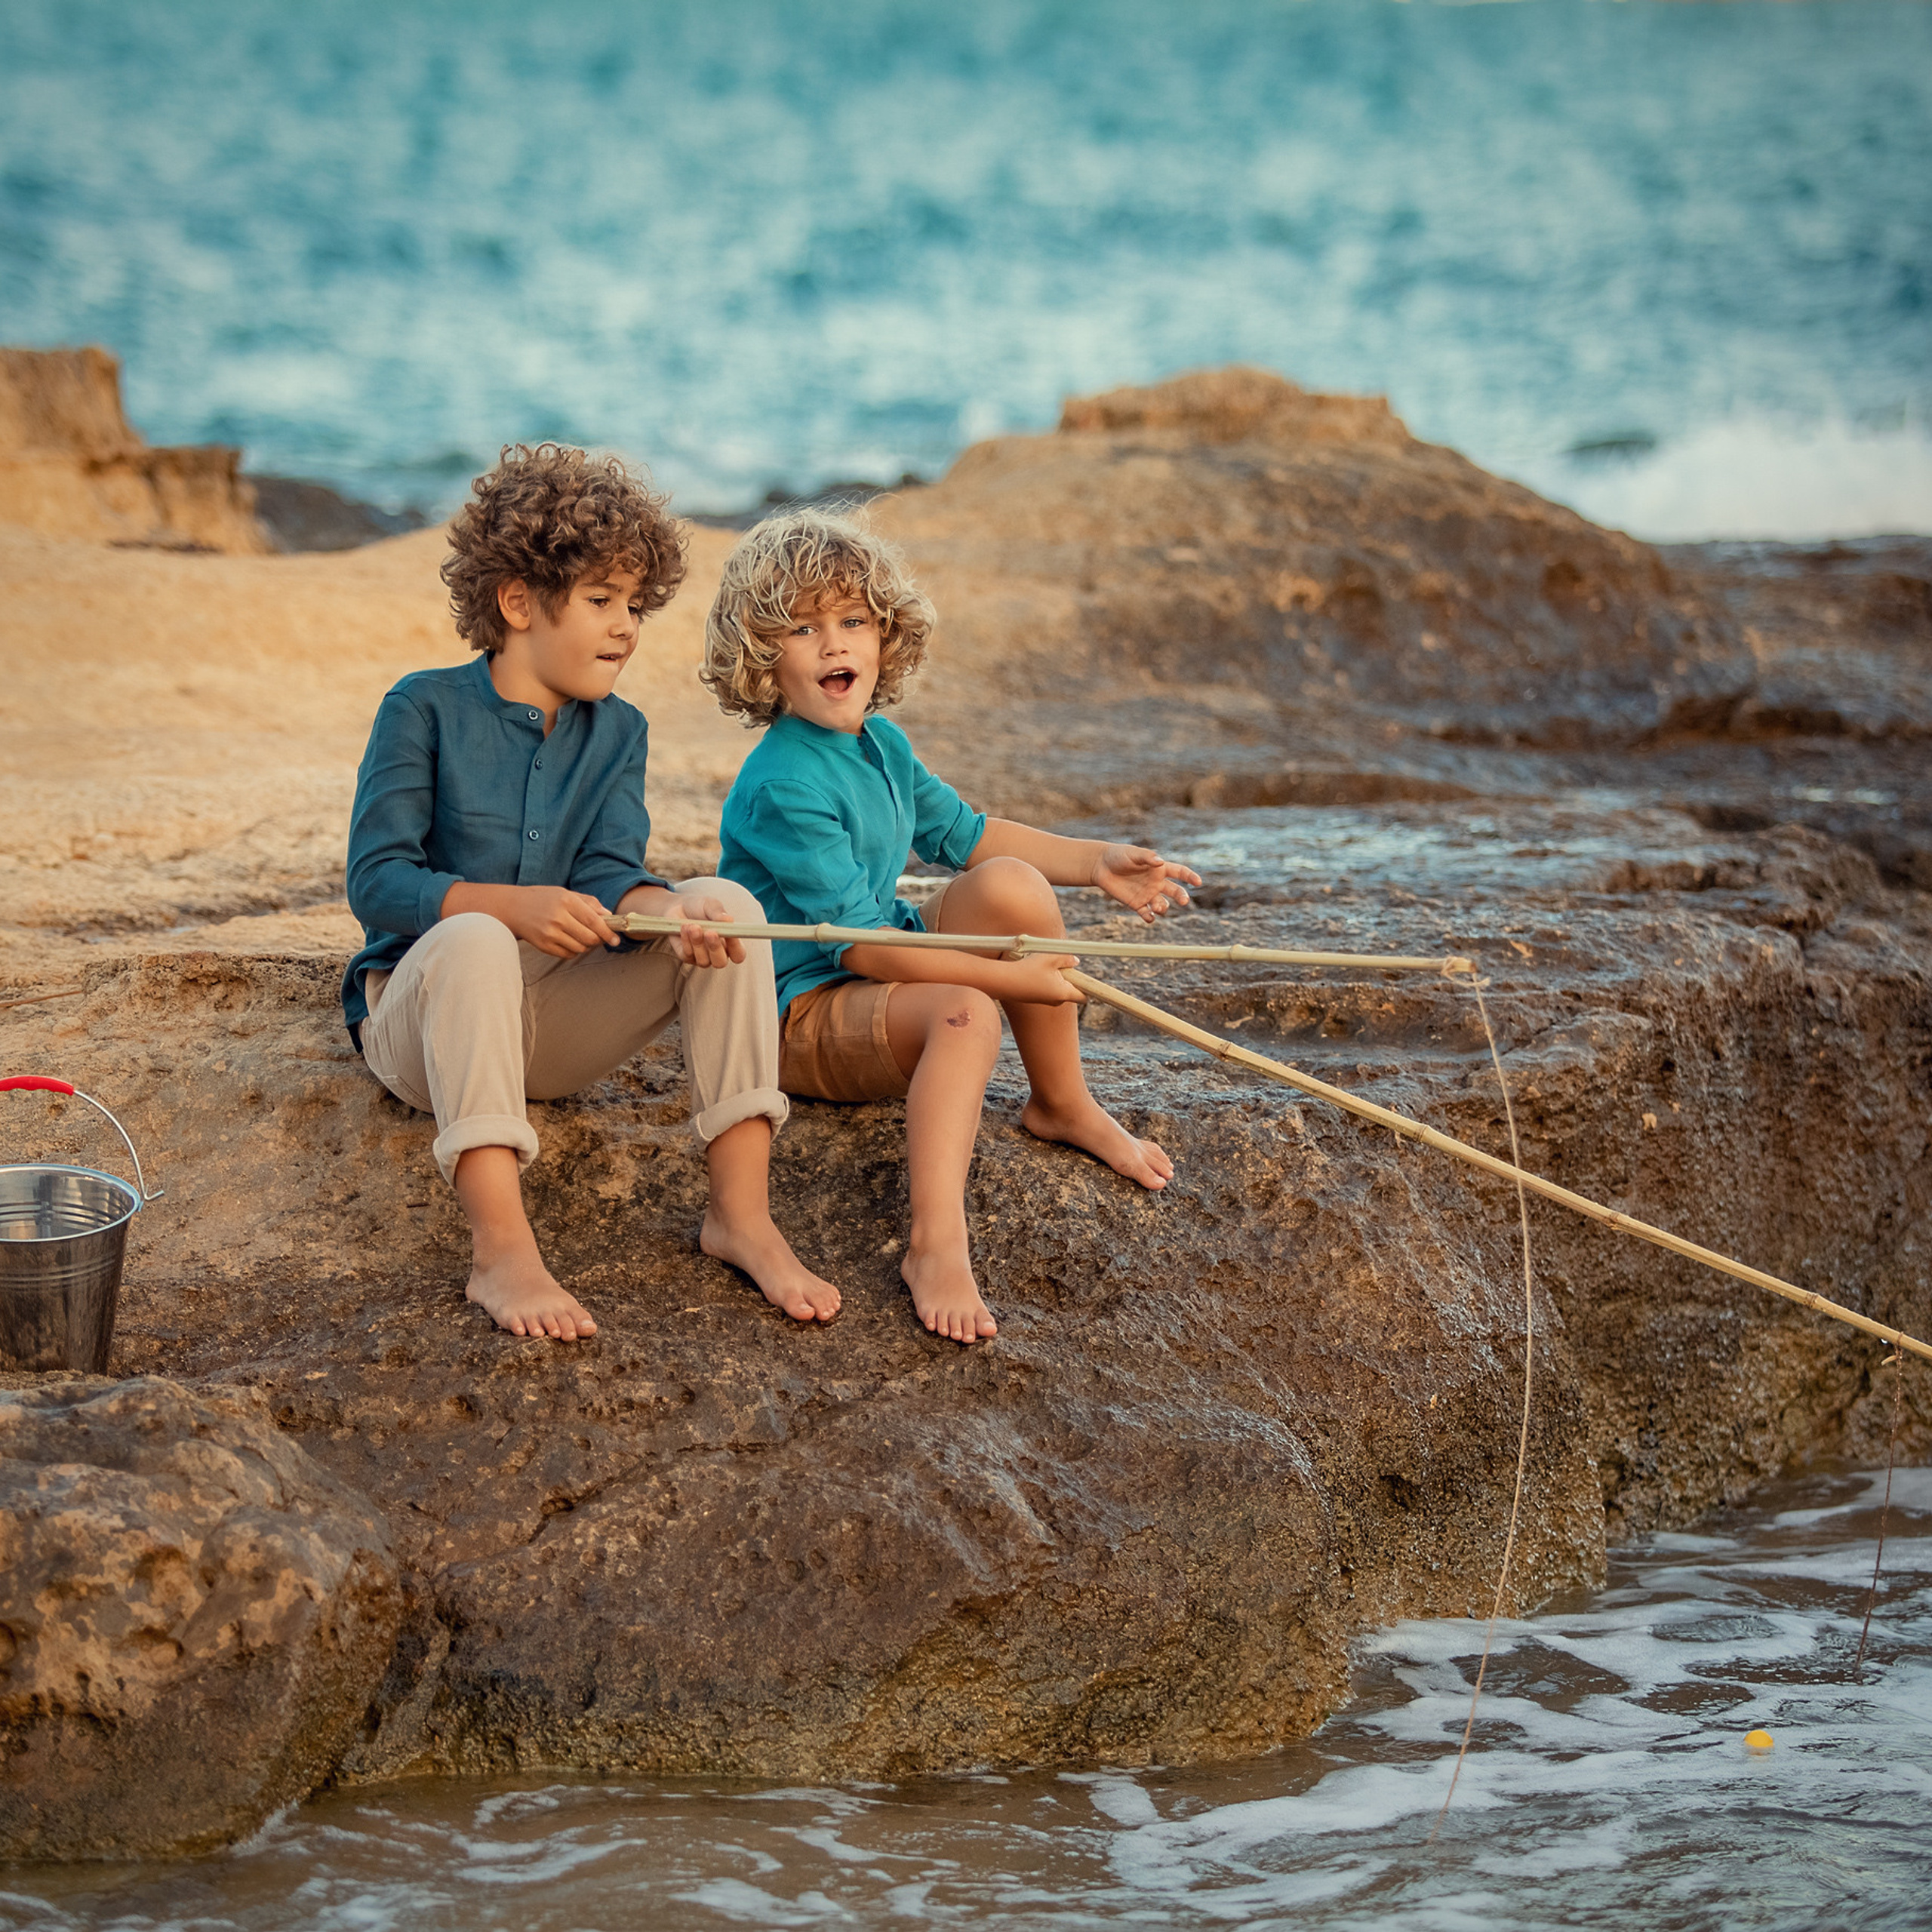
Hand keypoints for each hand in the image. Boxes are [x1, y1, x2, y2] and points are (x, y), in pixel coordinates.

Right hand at [501, 886, 617, 957]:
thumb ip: (589, 903)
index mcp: (566, 901)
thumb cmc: (542, 899)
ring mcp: (549, 933)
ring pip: (580, 948)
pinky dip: (574, 950)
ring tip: (582, 936)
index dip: (608, 932)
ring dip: (586, 946)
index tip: (616, 939)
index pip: (594, 921)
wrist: (513, 908)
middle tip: (599, 936)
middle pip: (589, 938)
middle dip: (598, 940)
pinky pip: (568, 954)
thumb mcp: (566, 893)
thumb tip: (609, 916)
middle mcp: (558, 918)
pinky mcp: (543, 945)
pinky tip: (570, 940)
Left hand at [667, 894, 747, 969]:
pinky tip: (684, 927)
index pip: (738, 954)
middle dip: (715, 948)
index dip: (736, 947)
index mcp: (730, 943)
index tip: (731, 933)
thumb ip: (719, 913)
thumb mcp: (711, 905)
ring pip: (703, 961)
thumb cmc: (700, 907)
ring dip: (697, 943)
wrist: (677, 907)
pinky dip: (686, 941)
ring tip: (693, 926)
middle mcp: (717, 953)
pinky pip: (688, 955)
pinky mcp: (686, 957)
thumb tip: (729, 920)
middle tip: (709, 932)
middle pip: (720, 962)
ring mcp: (701, 957)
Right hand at [999, 953, 1085, 1004]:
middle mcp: (1056, 1000)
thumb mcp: (1050, 957)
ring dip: (1055, 974)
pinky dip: (1044, 978)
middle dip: (1068, 975)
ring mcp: (1045, 1000)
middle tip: (1057, 962)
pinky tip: (1032, 970)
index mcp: (1063, 993)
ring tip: (1041, 965)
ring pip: (1058, 986)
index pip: (1084, 996)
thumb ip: (1066, 957)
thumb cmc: (1028, 969)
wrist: (1003, 982)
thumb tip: (1075, 961)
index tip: (1089, 978)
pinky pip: (1046, 986)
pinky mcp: (1036, 998)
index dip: (1089, 987)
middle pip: (1070, 988)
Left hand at [1092, 844, 1200, 922]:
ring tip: (1156, 907)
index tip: (1198, 882)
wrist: (1101, 866)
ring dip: (1162, 907)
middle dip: (1181, 897)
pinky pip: (1147, 914)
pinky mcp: (1136, 903)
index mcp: (1159, 869)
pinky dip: (1149, 917)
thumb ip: (1147, 857)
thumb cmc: (1119, 856)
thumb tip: (1160, 862)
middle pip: (1175, 891)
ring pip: (1162, 904)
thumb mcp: (1133, 854)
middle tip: (1183, 901)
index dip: (1190, 877)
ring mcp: (1147, 894)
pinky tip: (1148, 916)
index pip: (1179, 872)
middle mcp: (1156, 883)